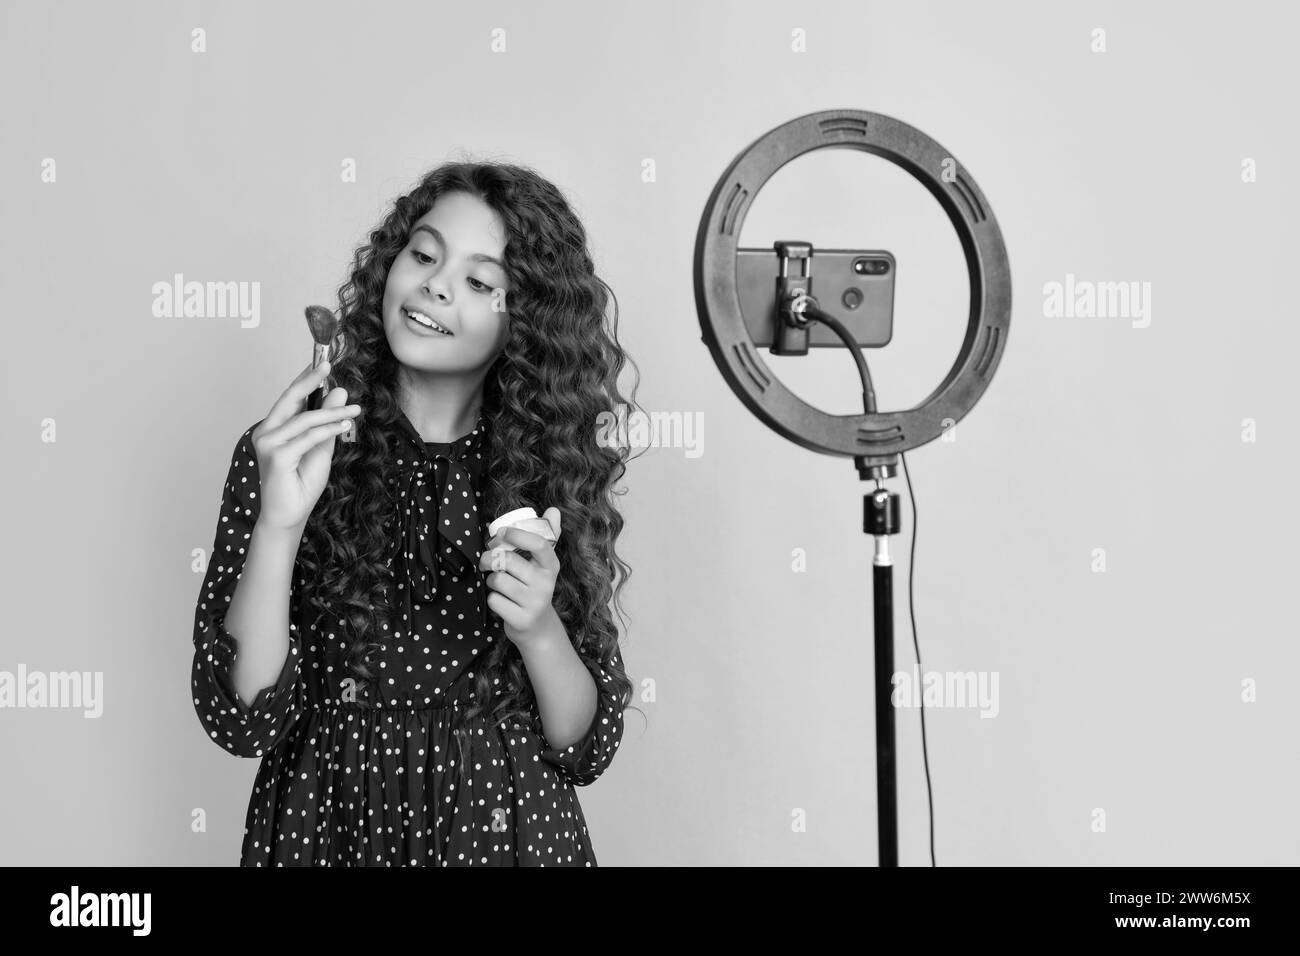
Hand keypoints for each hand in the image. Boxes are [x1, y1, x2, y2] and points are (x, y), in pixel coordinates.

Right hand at [251, 360, 361, 531]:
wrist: (289, 516)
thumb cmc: (301, 484)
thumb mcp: (321, 448)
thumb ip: (328, 422)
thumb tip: (339, 392)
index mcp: (274, 428)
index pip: (290, 398)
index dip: (306, 379)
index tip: (322, 363)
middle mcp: (266, 432)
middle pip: (290, 398)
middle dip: (310, 380)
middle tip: (329, 365)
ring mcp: (268, 443)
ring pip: (305, 418)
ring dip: (333, 412)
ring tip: (354, 409)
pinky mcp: (276, 456)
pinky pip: (308, 436)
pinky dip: (329, 429)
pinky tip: (344, 425)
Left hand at [478, 507, 563, 651]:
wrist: (538, 629)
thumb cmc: (535, 589)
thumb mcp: (544, 565)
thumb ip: (548, 536)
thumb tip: (554, 510)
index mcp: (551, 566)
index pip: (538, 544)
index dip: (517, 535)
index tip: (502, 532)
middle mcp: (546, 584)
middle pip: (509, 561)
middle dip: (490, 558)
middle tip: (486, 560)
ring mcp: (534, 603)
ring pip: (498, 580)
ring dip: (491, 580)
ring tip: (498, 583)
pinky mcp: (521, 619)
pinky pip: (494, 600)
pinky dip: (492, 599)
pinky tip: (501, 601)